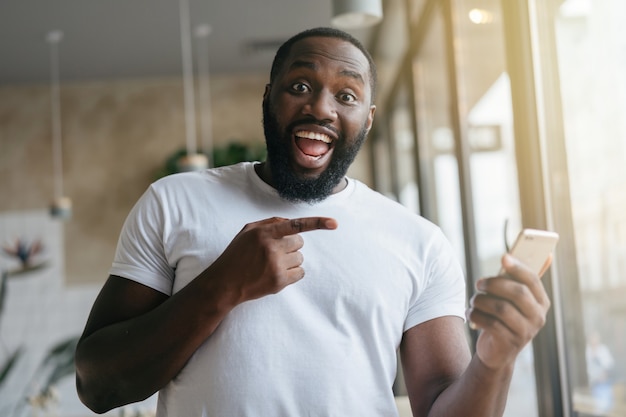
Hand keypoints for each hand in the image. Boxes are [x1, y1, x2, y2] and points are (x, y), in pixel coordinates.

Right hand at [207, 216, 336, 303]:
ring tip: (272, 264)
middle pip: (300, 243)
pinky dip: (293, 273)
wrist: (225, 283)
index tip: (334, 224)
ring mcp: (275, 266)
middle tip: (275, 252)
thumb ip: (270, 223)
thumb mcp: (247, 231)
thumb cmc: (237, 254)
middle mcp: (271, 247)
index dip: (317, 223)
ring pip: (300, 258)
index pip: (295, 225)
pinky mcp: (279, 281)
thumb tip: (291, 222)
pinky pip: (300, 273)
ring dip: (291, 260)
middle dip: (291, 246)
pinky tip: (277, 273)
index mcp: (264, 232)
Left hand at [467, 254, 550, 369]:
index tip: (503, 257)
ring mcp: (526, 332)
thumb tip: (525, 254)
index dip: (518, 267)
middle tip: (478, 283)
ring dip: (481, 301)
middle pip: (518, 293)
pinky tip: (471, 313)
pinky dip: (476, 315)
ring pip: (501, 308)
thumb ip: (515, 279)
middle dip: (494, 284)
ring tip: (474, 301)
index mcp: (541, 302)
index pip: (532, 280)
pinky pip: (490, 323)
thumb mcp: (510, 299)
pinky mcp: (510, 343)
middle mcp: (538, 317)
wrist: (497, 352)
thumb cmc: (503, 317)